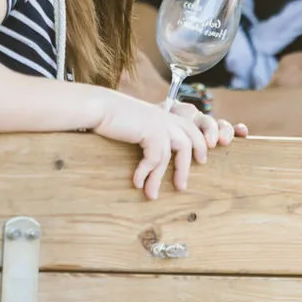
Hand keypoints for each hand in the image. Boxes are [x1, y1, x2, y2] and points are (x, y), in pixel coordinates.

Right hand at [92, 91, 224, 199]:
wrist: (99, 106)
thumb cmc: (112, 116)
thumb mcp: (135, 124)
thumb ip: (147, 132)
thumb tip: (151, 155)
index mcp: (164, 114)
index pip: (191, 127)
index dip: (200, 143)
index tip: (201, 160)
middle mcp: (165, 117)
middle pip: (189, 142)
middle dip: (186, 167)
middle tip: (181, 187)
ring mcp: (159, 123)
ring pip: (170, 156)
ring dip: (159, 178)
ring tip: (152, 195)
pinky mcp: (151, 131)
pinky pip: (154, 158)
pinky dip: (146, 173)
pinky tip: (136, 182)